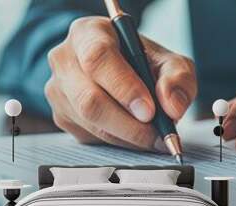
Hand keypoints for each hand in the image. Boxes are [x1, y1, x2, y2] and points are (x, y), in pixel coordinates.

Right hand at [45, 16, 196, 151]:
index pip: (98, 58)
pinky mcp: (61, 115)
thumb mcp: (166, 60)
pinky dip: (117, 141)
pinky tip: (132, 133)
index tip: (149, 111)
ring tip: (152, 137)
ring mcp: (58, 90)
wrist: (115, 69)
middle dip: (128, 124)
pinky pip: (89, 136)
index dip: (124, 87)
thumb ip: (177, 78)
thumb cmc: (139, 61)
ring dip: (126, 137)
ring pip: (90, 122)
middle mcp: (65, 60)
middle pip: (89, 99)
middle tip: (156, 135)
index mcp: (88, 33)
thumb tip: (172, 107)